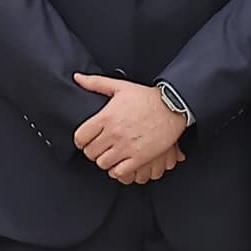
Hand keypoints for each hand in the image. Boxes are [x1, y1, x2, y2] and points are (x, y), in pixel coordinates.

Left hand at [72, 73, 188, 183]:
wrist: (173, 107)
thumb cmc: (147, 98)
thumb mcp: (121, 86)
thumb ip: (96, 83)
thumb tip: (77, 77)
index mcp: (106, 117)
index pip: (80, 138)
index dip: (81, 141)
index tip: (86, 140)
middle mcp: (114, 133)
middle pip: (90, 153)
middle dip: (93, 151)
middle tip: (100, 147)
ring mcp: (127, 147)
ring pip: (102, 164)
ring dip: (105, 161)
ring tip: (111, 155)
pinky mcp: (140, 157)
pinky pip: (119, 172)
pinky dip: (117, 170)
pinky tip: (121, 163)